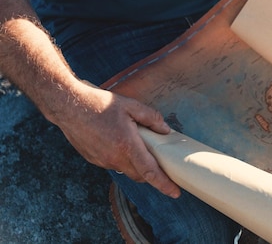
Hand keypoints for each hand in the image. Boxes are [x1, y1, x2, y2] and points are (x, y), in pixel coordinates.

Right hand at [56, 82, 180, 197]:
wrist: (69, 107)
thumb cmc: (100, 104)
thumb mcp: (131, 105)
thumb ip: (151, 118)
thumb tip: (165, 130)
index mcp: (127, 145)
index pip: (149, 172)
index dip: (164, 184)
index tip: (175, 193)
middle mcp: (114, 158)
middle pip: (140, 175)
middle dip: (152, 175)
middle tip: (163, 166)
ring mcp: (102, 161)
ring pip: (126, 170)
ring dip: (136, 165)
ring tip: (141, 149)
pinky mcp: (93, 159)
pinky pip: (114, 164)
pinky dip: (123, 159)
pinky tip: (122, 144)